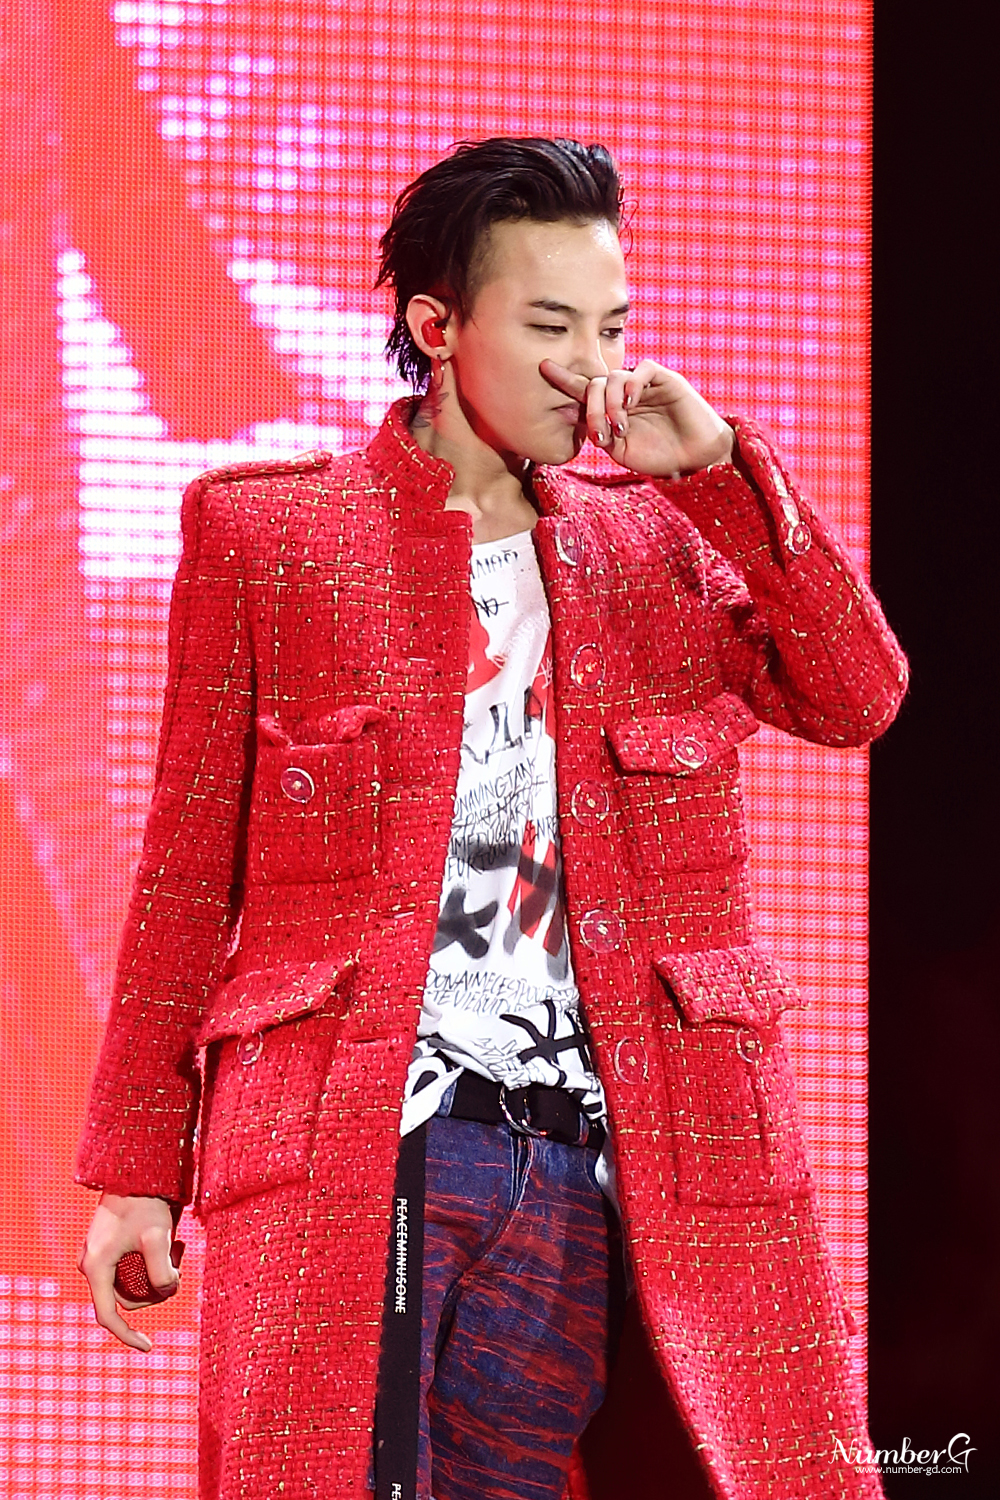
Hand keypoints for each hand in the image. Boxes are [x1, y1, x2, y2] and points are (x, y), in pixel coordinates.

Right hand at [78, 1193, 179, 1351]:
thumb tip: (167, 1291)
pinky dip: (153, 1261)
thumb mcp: (157, 1237)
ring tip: (177, 1248)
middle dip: (156, 1291)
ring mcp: (101, 1254)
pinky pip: (132, 1266)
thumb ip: (162, 1271)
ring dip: (157, 1274)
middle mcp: (93, 1263)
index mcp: (96, 1267)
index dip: (127, 1335)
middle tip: (179, 1270)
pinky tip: (173, 1242)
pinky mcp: (112, 1244)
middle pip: (127, 1297)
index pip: (108, 1315)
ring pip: (132, 1281)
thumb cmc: (145, 1202)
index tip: (148, 1347)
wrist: (137, 1169)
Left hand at [539, 357, 733, 475]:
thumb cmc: (659, 457)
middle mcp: (625, 393)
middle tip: (600, 433)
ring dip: (609, 403)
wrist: (695, 460)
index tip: (543, 368)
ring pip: (614, 376)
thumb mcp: (620, 451)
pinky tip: (630, 403)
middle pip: (594, 384)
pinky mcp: (665, 379)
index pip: (584, 389)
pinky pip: (641, 369)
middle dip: (591, 408)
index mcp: (612, 409)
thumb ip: (599, 434)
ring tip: (619, 426)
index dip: (564, 379)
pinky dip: (630, 384)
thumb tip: (573, 416)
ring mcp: (644, 385)